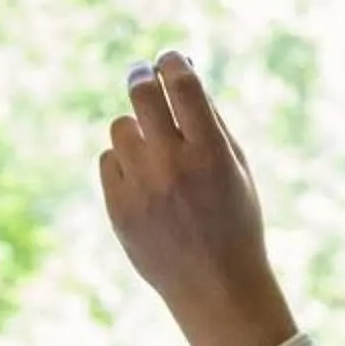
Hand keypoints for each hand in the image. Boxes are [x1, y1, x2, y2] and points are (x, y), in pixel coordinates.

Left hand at [98, 52, 299, 345]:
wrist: (216, 286)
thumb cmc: (233, 219)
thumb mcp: (236, 167)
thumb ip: (209, 119)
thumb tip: (180, 70)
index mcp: (210, 152)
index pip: (182, 84)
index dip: (172, 61)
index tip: (168, 58)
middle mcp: (172, 166)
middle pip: (141, 94)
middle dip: (142, 77)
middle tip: (144, 75)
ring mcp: (141, 188)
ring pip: (121, 127)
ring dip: (136, 128)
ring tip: (154, 149)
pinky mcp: (118, 208)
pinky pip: (108, 161)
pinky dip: (123, 163)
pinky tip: (144, 182)